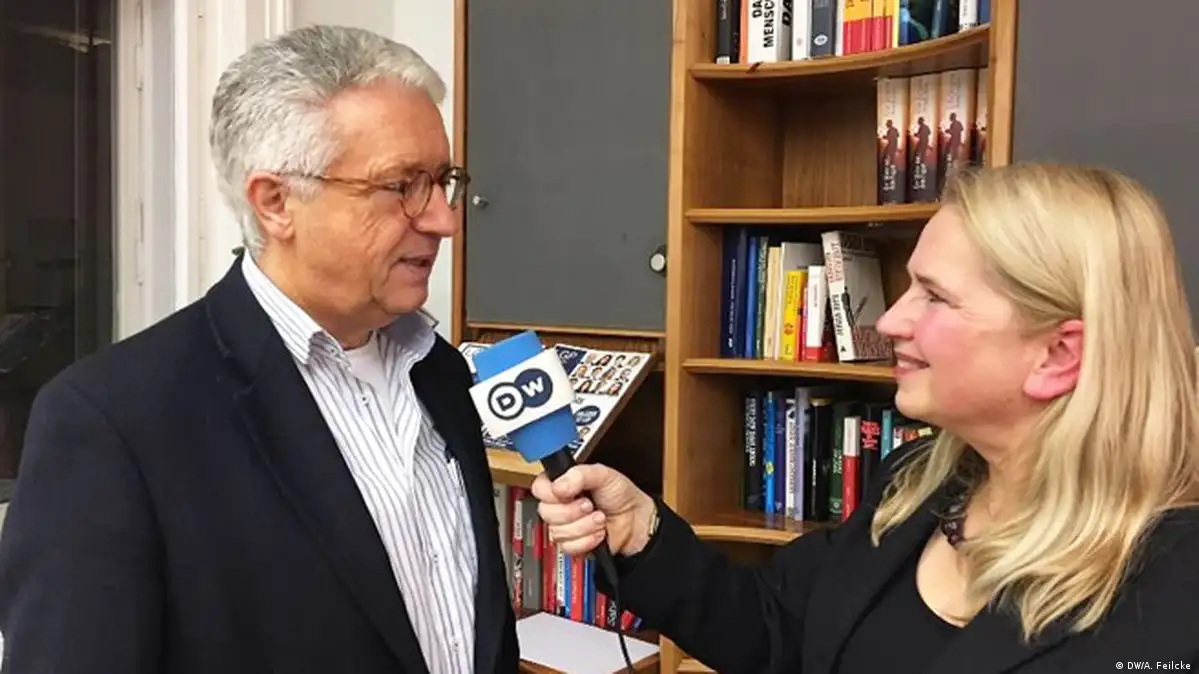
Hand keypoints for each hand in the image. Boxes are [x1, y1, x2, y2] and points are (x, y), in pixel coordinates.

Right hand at [531, 463, 655, 557]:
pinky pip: (569, 547)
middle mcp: (561, 506)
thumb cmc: (621, 495)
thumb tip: (558, 486)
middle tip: (589, 505)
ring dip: (584, 526)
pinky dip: (587, 540)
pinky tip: (598, 533)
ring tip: (599, 518)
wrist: (637, 520)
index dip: (551, 493)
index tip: (568, 493)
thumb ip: (579, 474)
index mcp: (563, 485)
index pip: (539, 489)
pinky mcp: (573, 545)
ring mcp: (566, 527)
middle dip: (572, 511)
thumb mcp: (603, 474)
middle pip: (546, 513)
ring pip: (557, 532)